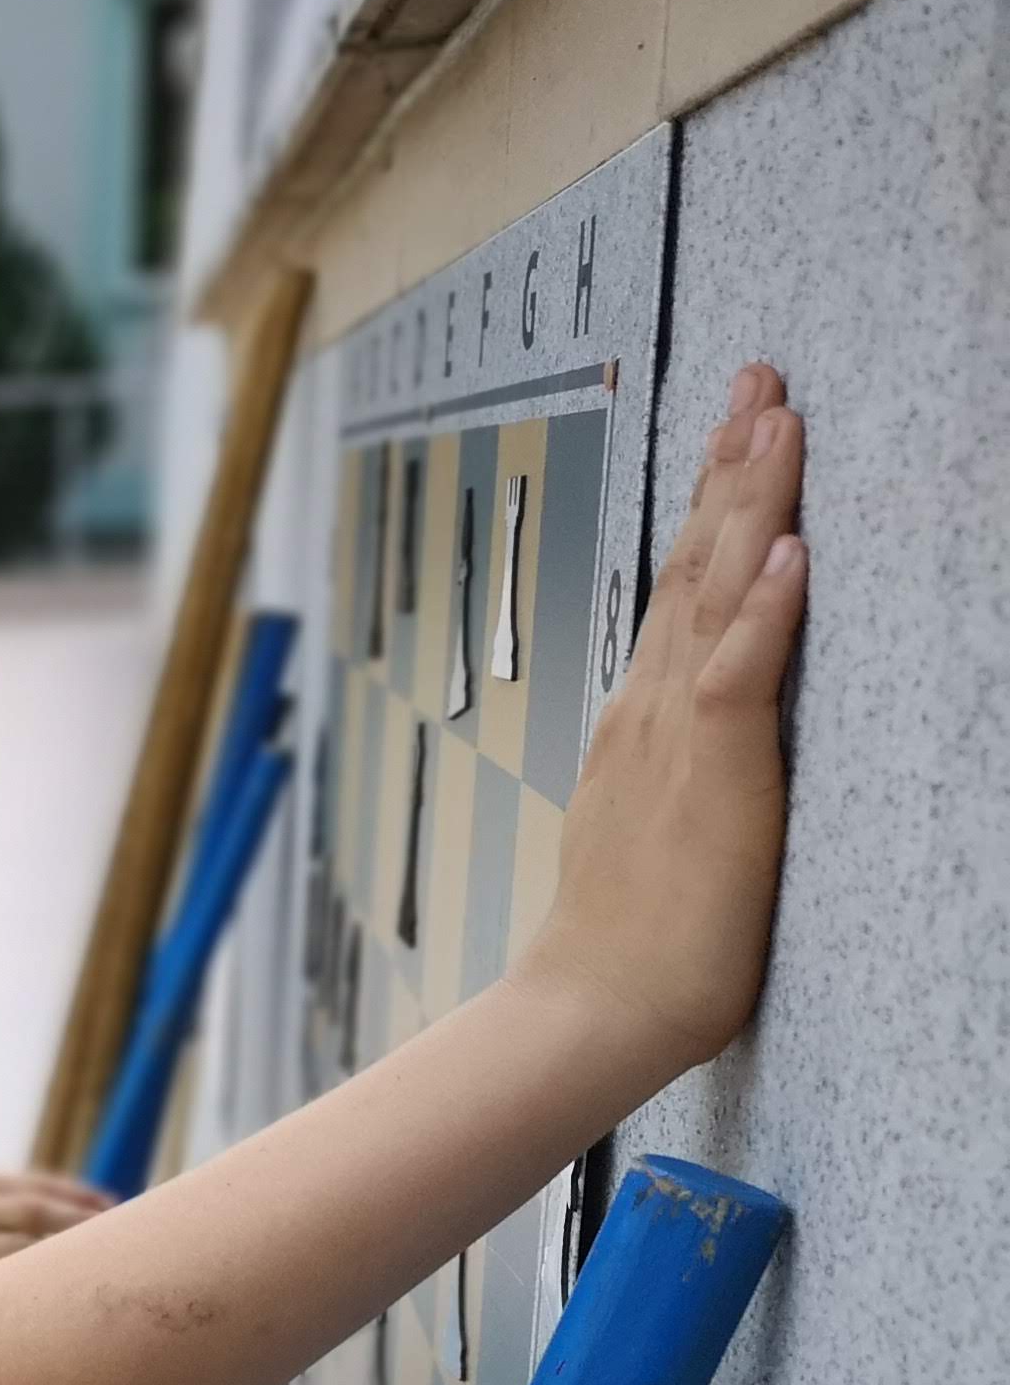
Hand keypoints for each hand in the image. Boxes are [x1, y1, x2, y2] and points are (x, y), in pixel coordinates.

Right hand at [0, 1172, 109, 1290]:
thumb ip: (45, 1189)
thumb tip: (108, 1202)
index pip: (39, 1196)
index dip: (80, 1208)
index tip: (118, 1219)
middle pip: (28, 1223)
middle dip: (74, 1233)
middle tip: (117, 1248)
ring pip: (12, 1263)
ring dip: (54, 1269)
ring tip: (92, 1278)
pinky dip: (26, 1299)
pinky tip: (56, 1306)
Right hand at [530, 361, 803, 1077]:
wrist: (596, 1006)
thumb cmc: (633, 939)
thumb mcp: (657, 825)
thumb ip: (679, 762)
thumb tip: (701, 718)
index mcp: (644, 719)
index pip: (688, 589)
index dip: (719, 504)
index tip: (744, 425)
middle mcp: (654, 708)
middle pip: (700, 564)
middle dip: (736, 467)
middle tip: (762, 379)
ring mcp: (674, 735)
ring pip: (718, 596)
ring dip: (752, 504)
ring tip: (778, 421)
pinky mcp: (709, 775)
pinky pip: (737, 677)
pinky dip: (764, 611)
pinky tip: (788, 553)